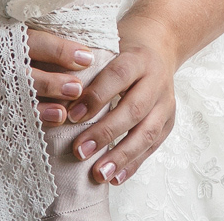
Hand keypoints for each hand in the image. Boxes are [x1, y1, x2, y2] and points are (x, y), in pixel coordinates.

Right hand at [0, 9, 95, 129]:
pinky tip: (30, 136)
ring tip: (61, 115)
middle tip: (78, 89)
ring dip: (38, 111)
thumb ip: (31, 27)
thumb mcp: (0, 16)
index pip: (35, 42)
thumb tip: (76, 38)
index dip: (62, 51)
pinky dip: (9, 131)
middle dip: (54, 85)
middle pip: (24, 76)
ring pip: (9, 103)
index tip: (87, 57)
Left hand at [68, 18, 180, 185]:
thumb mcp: (107, 47)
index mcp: (138, 58)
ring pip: (147, 132)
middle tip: (79, 151)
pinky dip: (134, 164)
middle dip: (105, 133)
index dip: (96, 96)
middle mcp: (156, 80)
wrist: (160, 44)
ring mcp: (166, 102)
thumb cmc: (122, 49)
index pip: (118, 75)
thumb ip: (87, 68)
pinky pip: (153, 145)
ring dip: (121, 155)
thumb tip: (54, 96)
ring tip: (99, 173)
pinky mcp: (169, 120)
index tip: (72, 115)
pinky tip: (115, 178)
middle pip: (133, 108)